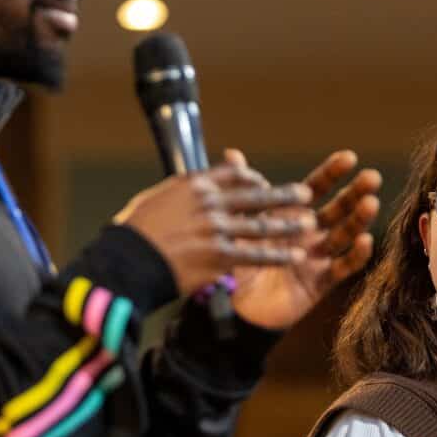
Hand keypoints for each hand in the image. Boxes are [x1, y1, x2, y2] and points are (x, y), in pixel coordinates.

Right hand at [115, 162, 313, 296]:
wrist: (126, 262)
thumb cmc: (136, 232)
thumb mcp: (158, 198)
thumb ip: (184, 188)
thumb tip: (199, 181)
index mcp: (194, 185)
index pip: (233, 175)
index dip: (252, 178)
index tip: (263, 183)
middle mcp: (209, 203)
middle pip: (256, 195)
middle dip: (283, 196)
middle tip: (305, 195)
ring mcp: (216, 229)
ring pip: (261, 224)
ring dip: (288, 224)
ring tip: (309, 224)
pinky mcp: (219, 256)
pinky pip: (255, 254)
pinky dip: (278, 254)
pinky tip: (296, 254)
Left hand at [229, 148, 381, 330]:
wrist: (235, 307)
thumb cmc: (237, 263)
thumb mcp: (237, 225)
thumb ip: (243, 192)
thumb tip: (233, 154)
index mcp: (290, 216)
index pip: (315, 189)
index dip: (332, 173)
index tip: (349, 157)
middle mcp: (308, 233)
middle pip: (337, 209)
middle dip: (355, 193)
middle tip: (372, 177)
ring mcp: (317, 258)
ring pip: (343, 235)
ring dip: (358, 219)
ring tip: (371, 203)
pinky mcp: (320, 282)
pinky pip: (342, 267)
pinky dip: (355, 255)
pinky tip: (366, 241)